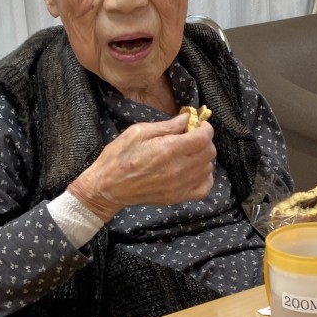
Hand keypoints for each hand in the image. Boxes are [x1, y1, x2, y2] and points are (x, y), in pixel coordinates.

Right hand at [68, 113, 215, 219]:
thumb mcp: (139, 132)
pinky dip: (204, 177)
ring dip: (202, 158)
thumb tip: (187, 118)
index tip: (198, 124)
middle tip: (191, 137)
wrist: (107, 187)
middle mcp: (178, 169)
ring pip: (208, 168)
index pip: (204, 137)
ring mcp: (179, 186)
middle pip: (209, 152)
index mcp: (168, 149)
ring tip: (188, 154)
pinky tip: (193, 171)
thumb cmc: (119, 156)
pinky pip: (205, 188)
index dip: (205, 127)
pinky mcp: (177, 198)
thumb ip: (167, 125)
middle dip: (204, 141)